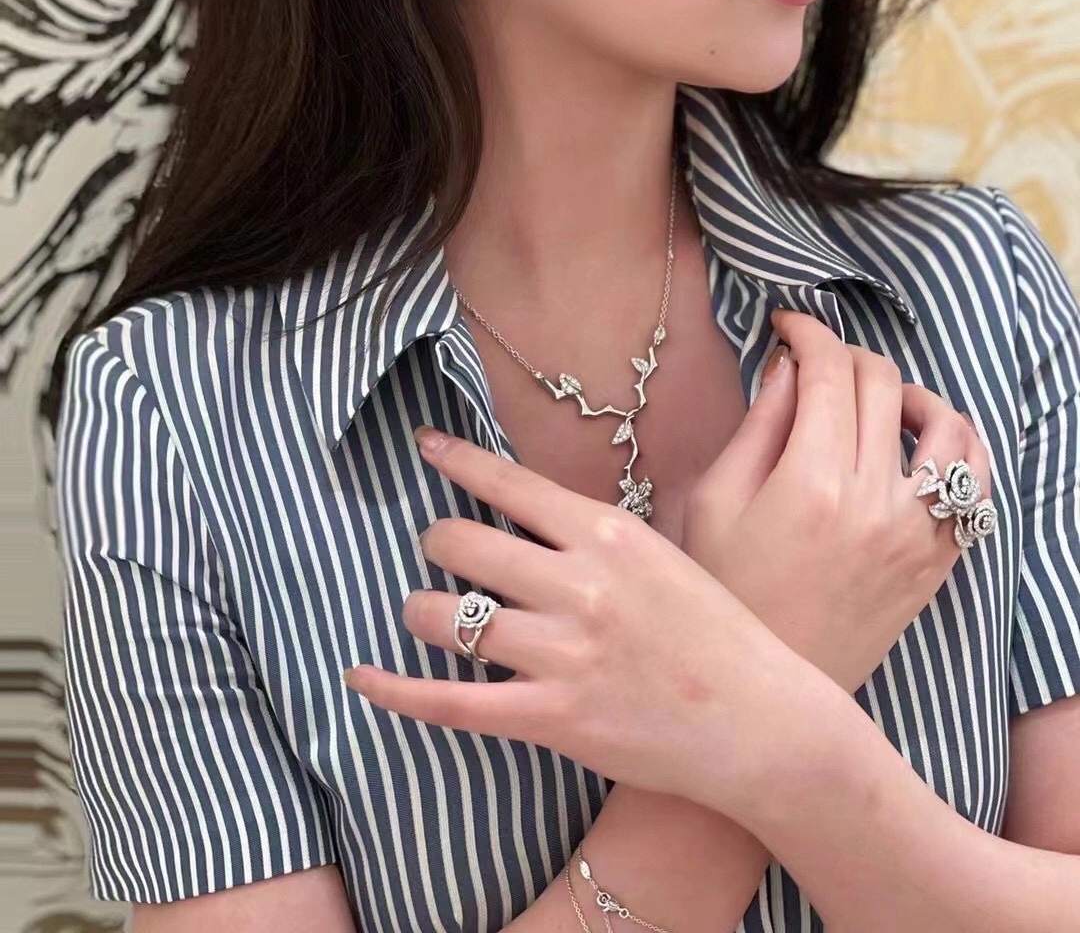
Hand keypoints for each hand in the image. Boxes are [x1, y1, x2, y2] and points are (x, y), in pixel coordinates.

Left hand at [343, 427, 816, 816]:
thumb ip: (598, 535)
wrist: (761, 721)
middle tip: (439, 548)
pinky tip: (361, 676)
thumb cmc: (719, 632)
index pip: (511, 484)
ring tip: (424, 610)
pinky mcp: (551, 718)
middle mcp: (578, 586)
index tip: (424, 444)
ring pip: (448, 619)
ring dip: (422, 610)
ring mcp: (563, 654)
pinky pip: (452, 702)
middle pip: (463, 545)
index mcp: (608, 535)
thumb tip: (537, 512)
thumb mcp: (665, 555)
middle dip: (438, 542)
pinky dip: (396, 690)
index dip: (457, 460)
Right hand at [682, 308, 995, 694]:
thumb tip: (788, 366)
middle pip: (884, 385)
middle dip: (847, 355)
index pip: (829, 371)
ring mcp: (916, 535)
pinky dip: (954, 452)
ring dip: (913, 396)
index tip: (786, 326)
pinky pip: (974, 488)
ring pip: (949, 427)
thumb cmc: (724, 592)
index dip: (807, 333)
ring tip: (879, 403)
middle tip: (816, 363)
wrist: (763, 689)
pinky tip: (915, 452)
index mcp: (812, 482)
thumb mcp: (715, 499)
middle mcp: (876, 502)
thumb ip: (759, 424)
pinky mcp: (937, 562)